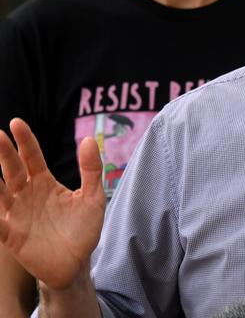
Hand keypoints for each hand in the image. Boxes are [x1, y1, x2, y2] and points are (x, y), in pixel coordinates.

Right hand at [0, 119, 104, 289]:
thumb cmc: (83, 229)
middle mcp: (27, 195)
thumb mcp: (93, 197)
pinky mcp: (11, 236)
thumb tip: (89, 139)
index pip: (32, 157)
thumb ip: (91, 170)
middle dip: (4, 153)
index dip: (25, 141)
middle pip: (12, 170)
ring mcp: (16, 214)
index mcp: (45, 183)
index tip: (16, 122)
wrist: (76, 263)